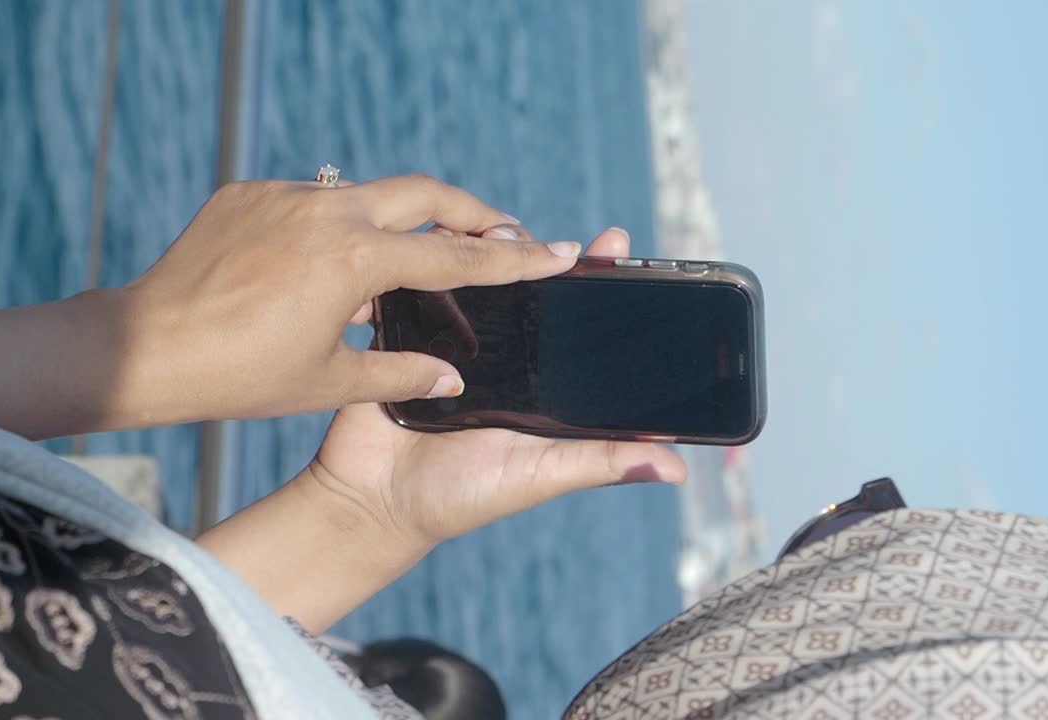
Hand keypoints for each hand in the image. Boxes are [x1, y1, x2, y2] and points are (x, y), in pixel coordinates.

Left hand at [123, 175, 580, 425]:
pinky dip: (343, 225)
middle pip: (426, 193)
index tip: (558, 251)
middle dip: (472, 211)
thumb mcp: (330, 381)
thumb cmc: (239, 376)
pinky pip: (317, 201)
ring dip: (405, 217)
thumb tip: (452, 378)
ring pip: (370, 193)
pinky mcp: (251, 194)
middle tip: (503, 233)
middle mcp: (328, 211)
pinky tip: (338, 261)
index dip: (514, 258)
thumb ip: (401, 374)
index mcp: (355, 258)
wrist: (144, 347)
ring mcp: (288, 196)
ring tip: (422, 253)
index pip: (456, 256)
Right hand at [196, 227, 687, 631]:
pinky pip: (411, 289)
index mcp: (533, 381)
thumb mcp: (539, 475)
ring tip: (492, 231)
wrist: (372, 504)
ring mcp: (446, 341)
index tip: (614, 242)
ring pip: (468, 278)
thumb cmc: (462, 496)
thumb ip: (599, 463)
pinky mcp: (400, 335)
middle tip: (542, 232)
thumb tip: (675, 468)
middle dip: (533, 252)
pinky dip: (421, 264)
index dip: (596, 282)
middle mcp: (494, 354)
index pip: (572, 321)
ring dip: (479, 249)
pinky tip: (432, 239)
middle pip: (521, 287)